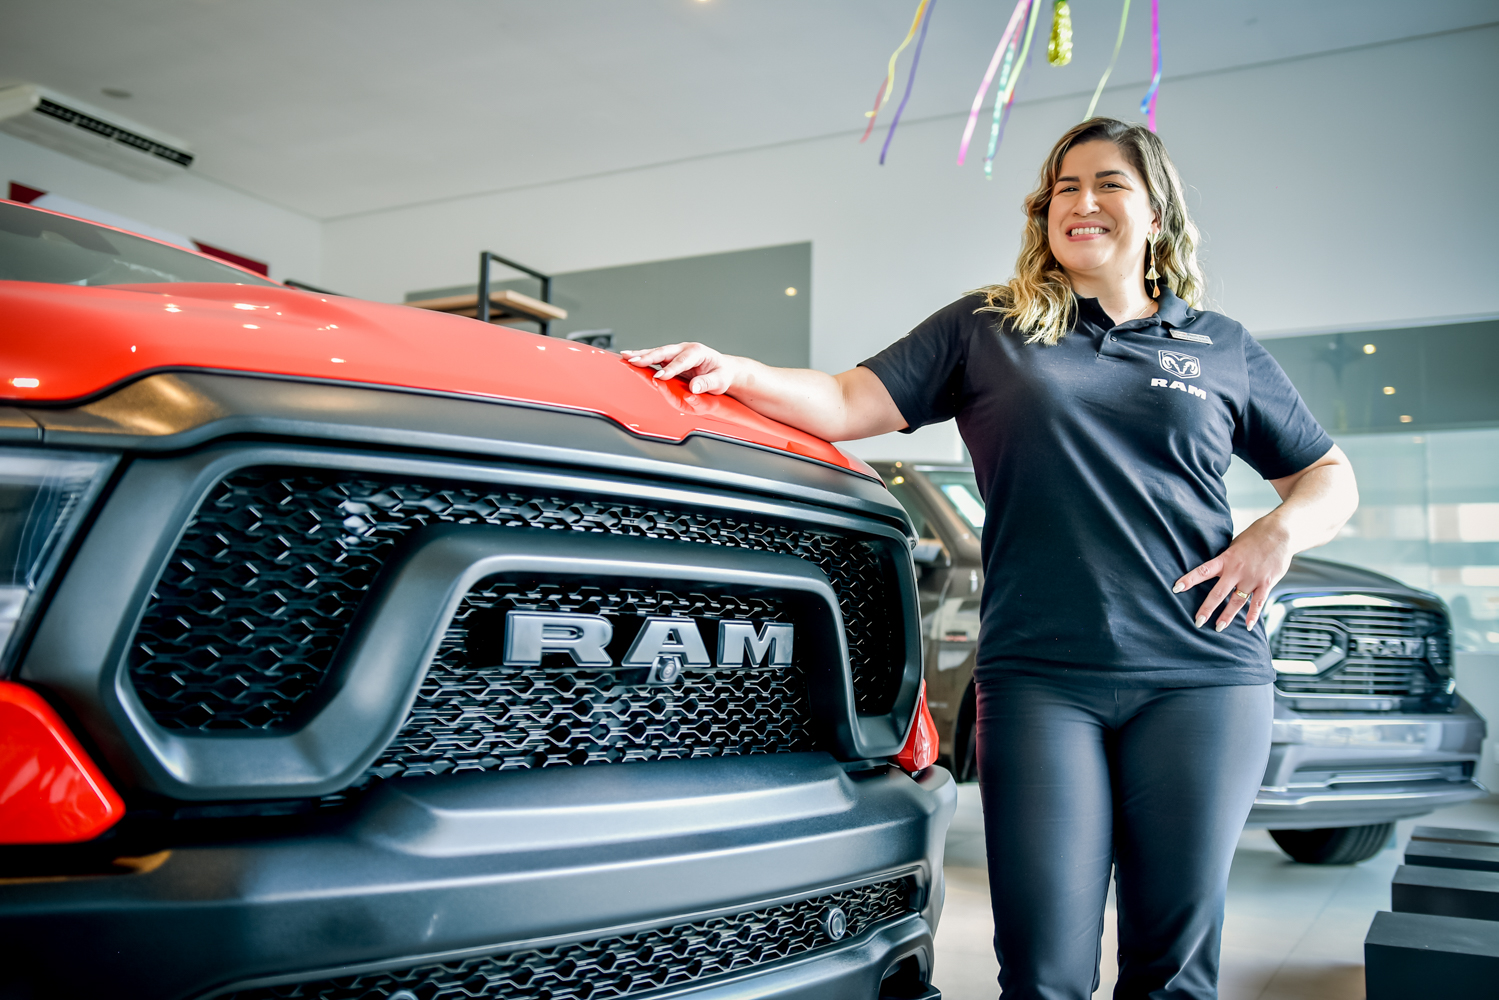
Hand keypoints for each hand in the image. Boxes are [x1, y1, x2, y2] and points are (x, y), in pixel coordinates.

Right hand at [620, 342, 742, 394]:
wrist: (722, 369)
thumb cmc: (721, 374)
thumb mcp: (719, 380)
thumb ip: (707, 383)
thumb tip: (694, 387)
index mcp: (697, 352)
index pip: (681, 361)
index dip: (670, 369)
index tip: (660, 377)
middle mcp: (685, 349)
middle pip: (664, 352)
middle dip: (649, 356)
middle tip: (634, 361)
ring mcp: (676, 353)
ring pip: (657, 353)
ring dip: (641, 355)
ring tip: (626, 356)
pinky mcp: (670, 359)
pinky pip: (655, 358)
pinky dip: (642, 358)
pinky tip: (630, 358)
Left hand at [1173, 516, 1294, 631]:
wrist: (1281, 532)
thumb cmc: (1256, 536)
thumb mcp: (1234, 544)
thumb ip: (1226, 559)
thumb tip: (1214, 570)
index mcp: (1226, 559)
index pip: (1203, 570)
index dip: (1189, 579)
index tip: (1176, 588)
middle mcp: (1237, 570)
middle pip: (1218, 593)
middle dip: (1207, 608)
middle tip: (1197, 621)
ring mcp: (1252, 578)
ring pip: (1237, 601)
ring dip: (1227, 616)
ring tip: (1218, 628)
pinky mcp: (1267, 583)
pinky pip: (1258, 602)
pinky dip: (1254, 615)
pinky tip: (1249, 626)